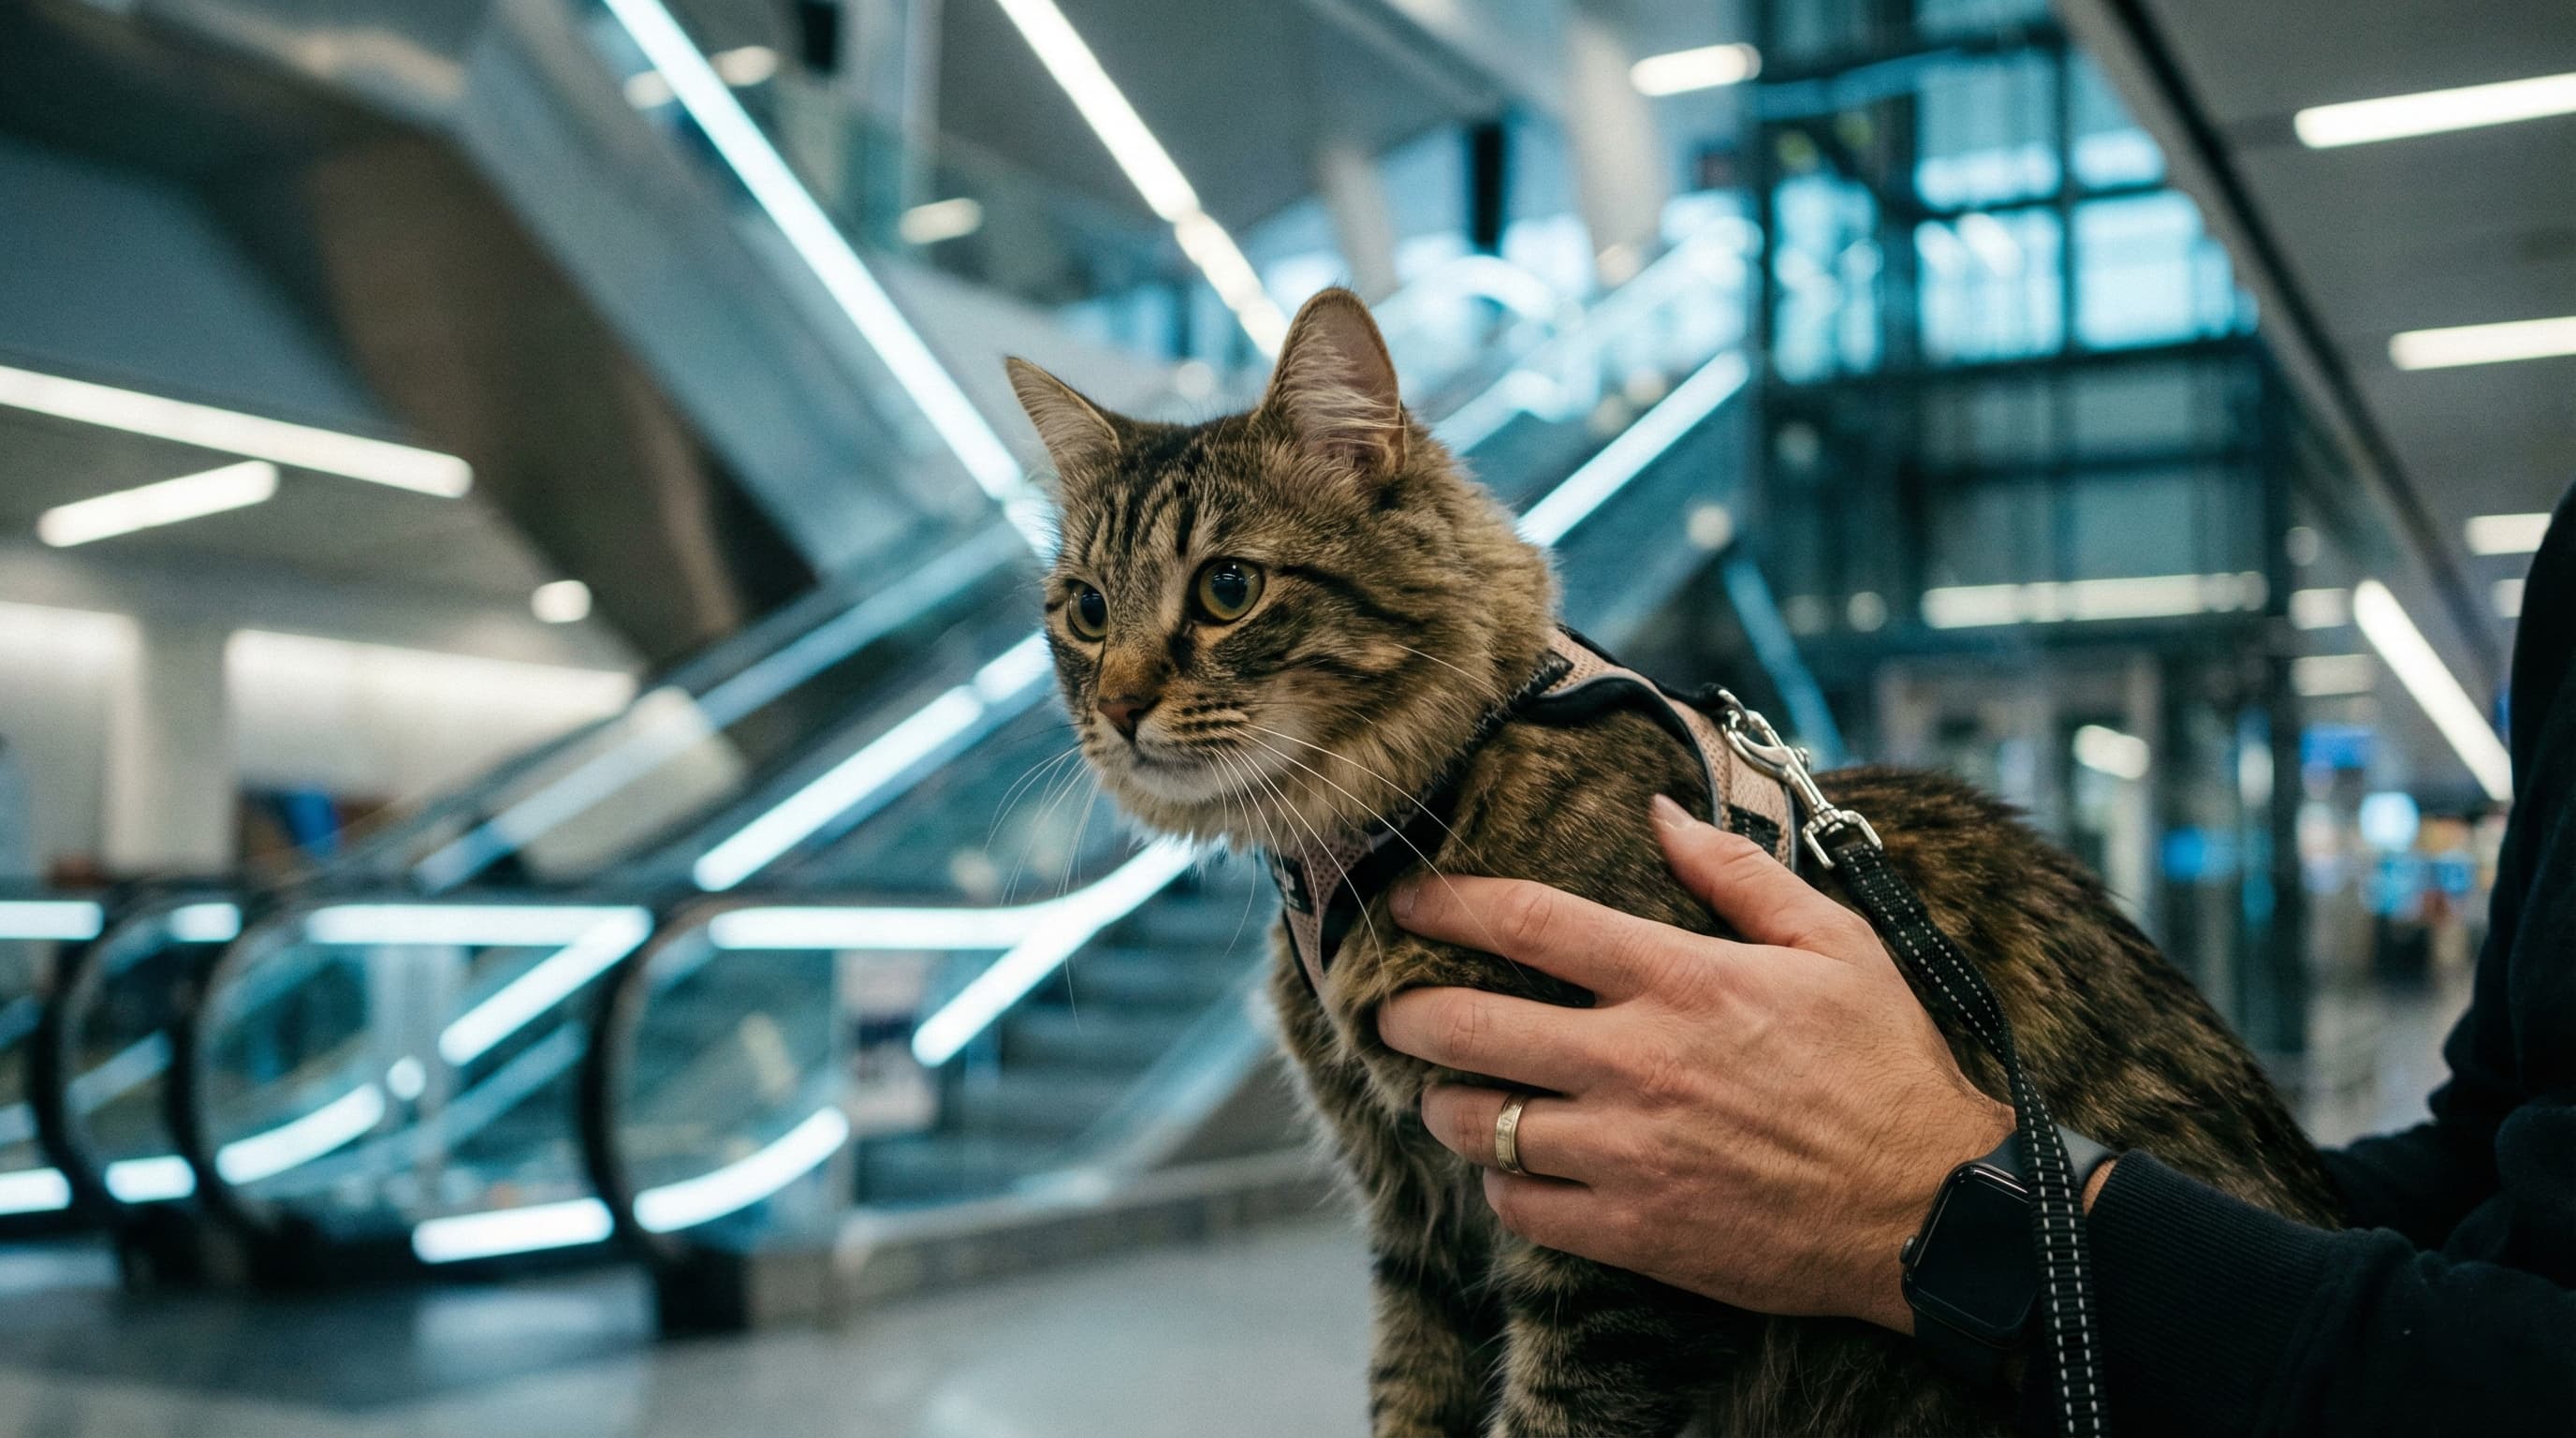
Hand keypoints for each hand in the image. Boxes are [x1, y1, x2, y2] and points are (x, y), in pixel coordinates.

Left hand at [1377, 795, 2014, 1331]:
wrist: (1929, 1210)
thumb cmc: (1886, 1067)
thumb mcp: (1833, 944)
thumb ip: (1738, 872)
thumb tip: (1661, 810)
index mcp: (1681, 980)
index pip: (1528, 921)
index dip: (1447, 904)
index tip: (1401, 901)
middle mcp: (1638, 1061)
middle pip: (1473, 1027)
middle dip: (1408, 1014)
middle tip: (1389, 1010)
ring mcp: (1629, 1151)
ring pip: (1481, 1126)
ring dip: (1445, 1105)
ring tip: (1443, 1093)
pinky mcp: (1635, 1230)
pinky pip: (1522, 1207)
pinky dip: (1501, 1186)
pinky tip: (1511, 1168)